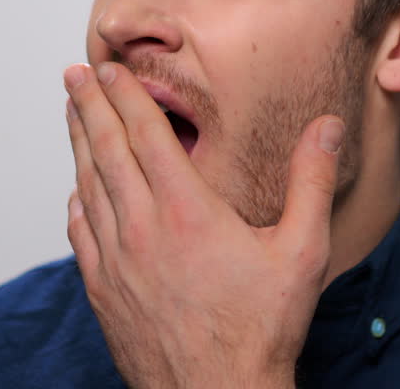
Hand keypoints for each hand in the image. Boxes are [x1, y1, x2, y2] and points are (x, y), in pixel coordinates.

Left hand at [63, 61, 343, 388]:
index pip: (146, 135)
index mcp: (186, 212)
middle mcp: (142, 230)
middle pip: (105, 151)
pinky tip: (77, 190)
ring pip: (87, 186)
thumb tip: (327, 128)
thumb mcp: (302, 251)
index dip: (125, 96)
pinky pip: (80, 232)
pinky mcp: (102, 291)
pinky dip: (76, 200)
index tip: (110, 69)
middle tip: (75, 74)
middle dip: (89, 106)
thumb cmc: (260, 330)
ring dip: (78, 145)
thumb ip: (312, 183)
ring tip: (72, 115)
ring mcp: (115, 261)